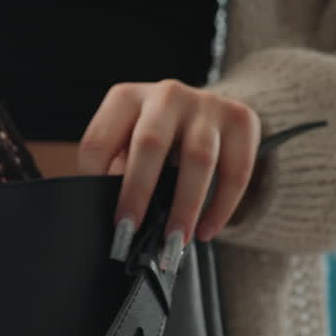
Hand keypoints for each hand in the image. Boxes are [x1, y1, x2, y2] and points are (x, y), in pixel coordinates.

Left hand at [78, 80, 260, 268]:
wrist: (208, 111)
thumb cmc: (159, 139)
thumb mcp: (129, 142)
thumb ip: (118, 171)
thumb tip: (117, 221)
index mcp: (126, 99)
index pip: (100, 139)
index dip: (94, 178)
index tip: (99, 212)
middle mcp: (165, 95)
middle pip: (150, 142)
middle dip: (138, 191)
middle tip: (130, 231)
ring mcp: (206, 104)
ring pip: (198, 158)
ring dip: (185, 206)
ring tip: (174, 240)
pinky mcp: (241, 120)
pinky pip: (236, 170)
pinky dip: (221, 207)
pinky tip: (206, 231)